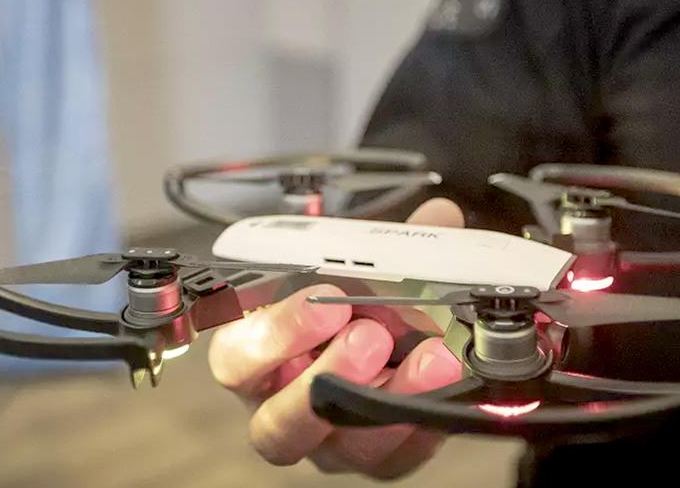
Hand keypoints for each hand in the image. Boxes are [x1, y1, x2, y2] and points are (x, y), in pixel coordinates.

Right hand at [208, 198, 466, 477]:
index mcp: (258, 356)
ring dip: (382, 402)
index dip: (274, 333)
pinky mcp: (377, 461)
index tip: (324, 297)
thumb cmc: (356, 304)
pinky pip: (394, 459)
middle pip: (275, 422)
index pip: (235, 358)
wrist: (398, 342)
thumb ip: (388, 242)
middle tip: (369, 334)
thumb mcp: (360, 266)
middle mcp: (282, 407)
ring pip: (336, 447)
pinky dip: (423, 424)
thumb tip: (438, 218)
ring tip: (424, 358)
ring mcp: (328, 443)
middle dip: (324, 379)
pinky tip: (443, 385)